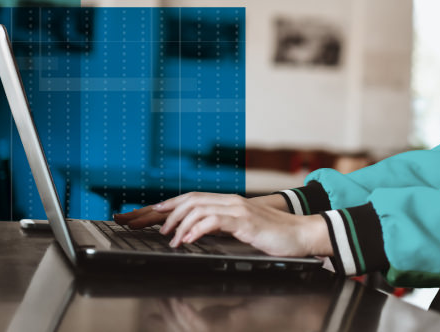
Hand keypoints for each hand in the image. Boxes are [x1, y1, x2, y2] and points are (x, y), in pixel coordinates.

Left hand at [119, 192, 332, 257]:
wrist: (300, 235)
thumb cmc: (272, 236)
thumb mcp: (239, 233)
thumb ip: (218, 230)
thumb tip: (193, 236)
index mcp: (224, 203)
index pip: (187, 200)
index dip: (162, 207)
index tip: (141, 215)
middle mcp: (227, 201)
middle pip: (185, 200)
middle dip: (158, 212)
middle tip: (138, 223)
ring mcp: (236, 208)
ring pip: (196, 207)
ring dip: (177, 223)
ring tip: (168, 239)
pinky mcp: (244, 219)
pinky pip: (214, 220)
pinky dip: (196, 229)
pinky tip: (187, 240)